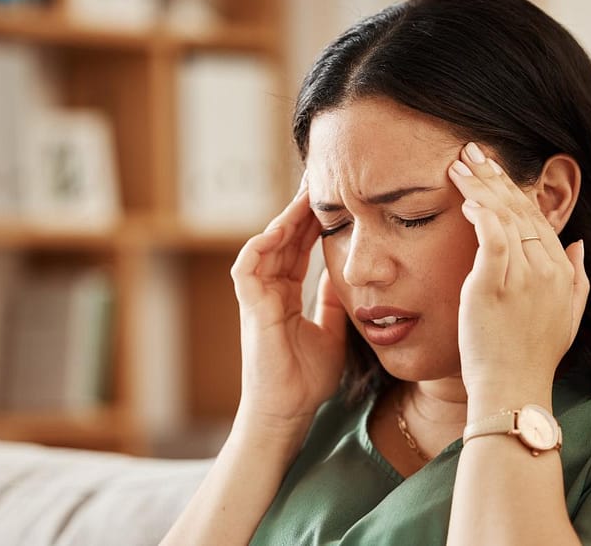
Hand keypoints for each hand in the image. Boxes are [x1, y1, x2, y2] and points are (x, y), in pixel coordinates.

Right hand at [230, 178, 346, 430]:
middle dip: (300, 210)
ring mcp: (256, 298)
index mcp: (286, 295)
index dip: (312, 223)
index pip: (298, 248)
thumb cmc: (306, 379)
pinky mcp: (249, 309)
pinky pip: (247, 268)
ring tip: (304, 196)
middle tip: (318, 180)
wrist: (289, 412)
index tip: (332, 198)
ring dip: (283, 221)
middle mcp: (269, 291)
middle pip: (283, 240)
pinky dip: (259, 247)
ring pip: (265, 246)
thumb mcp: (331, 331)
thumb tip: (343, 274)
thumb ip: (332, 302)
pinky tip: (277, 229)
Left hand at [447, 143, 588, 409]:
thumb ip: (577, 278)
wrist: (513, 388)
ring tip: (460, 165)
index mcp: (561, 271)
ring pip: (504, 217)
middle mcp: (546, 269)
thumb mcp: (567, 316)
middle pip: (519, 209)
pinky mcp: (493, 286)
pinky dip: (481, 215)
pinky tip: (467, 198)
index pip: (536, 218)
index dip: (514, 190)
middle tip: (472, 152)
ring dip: (480, 187)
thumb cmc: (532, 357)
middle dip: (494, 176)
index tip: (494, 171)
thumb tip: (578, 245)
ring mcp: (522, 277)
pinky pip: (492, 239)